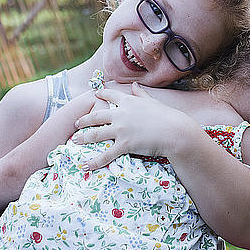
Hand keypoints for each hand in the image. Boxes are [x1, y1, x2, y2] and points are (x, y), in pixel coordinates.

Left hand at [72, 83, 197, 169]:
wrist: (174, 131)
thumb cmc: (167, 116)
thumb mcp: (153, 101)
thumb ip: (141, 93)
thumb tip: (134, 84)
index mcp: (128, 102)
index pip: (110, 95)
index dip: (100, 94)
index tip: (94, 94)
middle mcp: (121, 114)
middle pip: (96, 116)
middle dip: (84, 120)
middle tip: (76, 123)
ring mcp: (121, 129)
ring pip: (96, 134)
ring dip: (83, 137)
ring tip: (74, 140)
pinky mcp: (124, 144)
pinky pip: (106, 155)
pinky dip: (94, 161)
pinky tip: (85, 165)